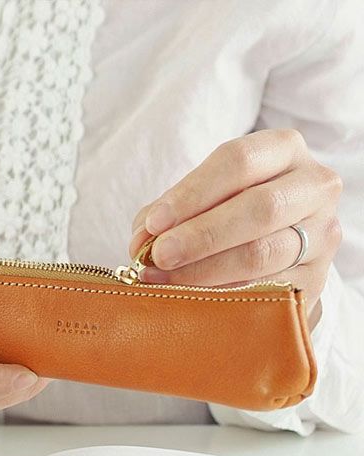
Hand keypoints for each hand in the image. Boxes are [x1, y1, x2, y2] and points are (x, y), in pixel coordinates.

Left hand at [130, 129, 342, 329]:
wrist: (273, 245)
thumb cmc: (229, 210)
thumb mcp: (203, 197)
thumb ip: (169, 213)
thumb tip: (141, 242)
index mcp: (283, 150)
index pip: (237, 162)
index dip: (191, 193)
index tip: (155, 224)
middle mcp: (313, 187)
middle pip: (258, 208)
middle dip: (200, 235)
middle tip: (158, 256)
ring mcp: (322, 235)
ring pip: (263, 253)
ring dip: (204, 270)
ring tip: (162, 278)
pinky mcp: (317, 279)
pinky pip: (268, 290)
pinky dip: (223, 294)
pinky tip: (191, 297)